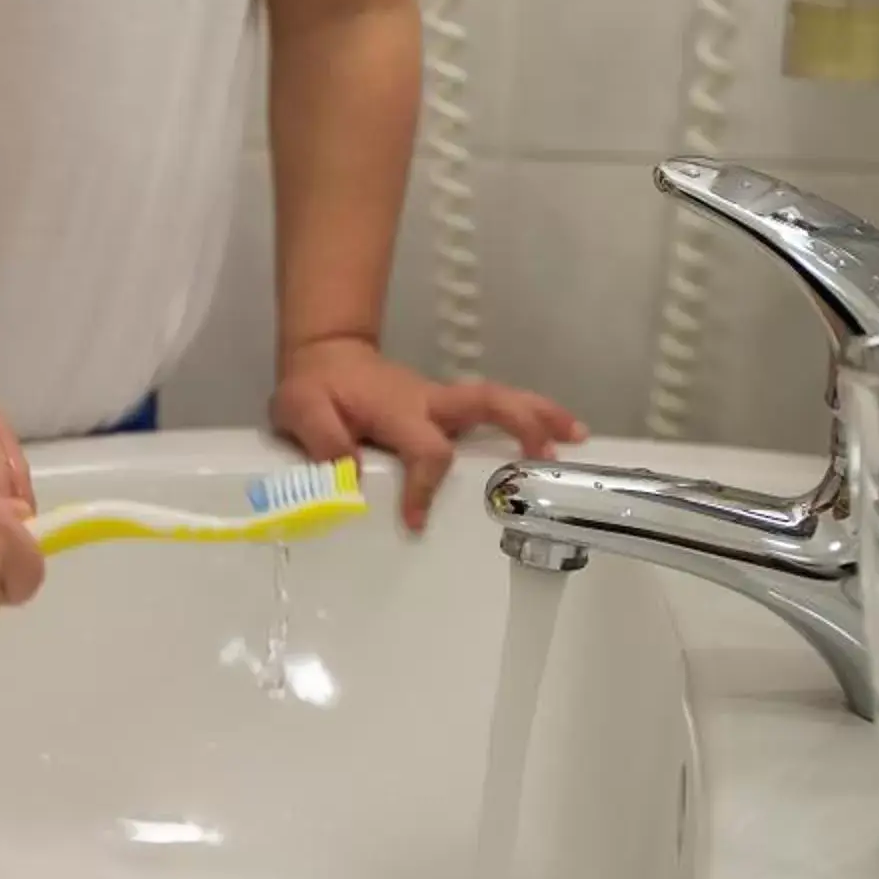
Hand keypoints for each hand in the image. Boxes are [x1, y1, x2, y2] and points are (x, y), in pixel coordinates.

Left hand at [270, 335, 585, 533]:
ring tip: (577, 437)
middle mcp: (429, 402)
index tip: (415, 523)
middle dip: (520, 423)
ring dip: (539, 414)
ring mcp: (441, 402)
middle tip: (551, 452)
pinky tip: (555, 437)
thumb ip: (322, 440)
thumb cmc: (315, 387)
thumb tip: (351, 473)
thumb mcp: (300, 410)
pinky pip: (491, 409)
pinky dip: (527, 417)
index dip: (424, 487)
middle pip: (485, 402)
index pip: (425, 449)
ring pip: (498, 399)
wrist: (325, 354)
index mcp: (397, 408)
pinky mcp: (445, 408)